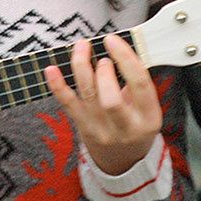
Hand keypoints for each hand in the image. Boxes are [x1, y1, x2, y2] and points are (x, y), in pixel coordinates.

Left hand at [45, 35, 160, 175]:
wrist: (123, 161)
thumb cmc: (137, 124)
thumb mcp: (148, 108)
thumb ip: (137, 82)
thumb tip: (120, 48)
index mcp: (148, 117)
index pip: (139, 83)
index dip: (125, 58)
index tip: (112, 40)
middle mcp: (125, 126)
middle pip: (111, 98)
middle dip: (104, 71)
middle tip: (103, 58)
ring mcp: (101, 129)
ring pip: (88, 95)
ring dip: (82, 66)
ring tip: (82, 47)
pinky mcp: (83, 127)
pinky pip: (68, 104)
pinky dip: (58, 85)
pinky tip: (51, 69)